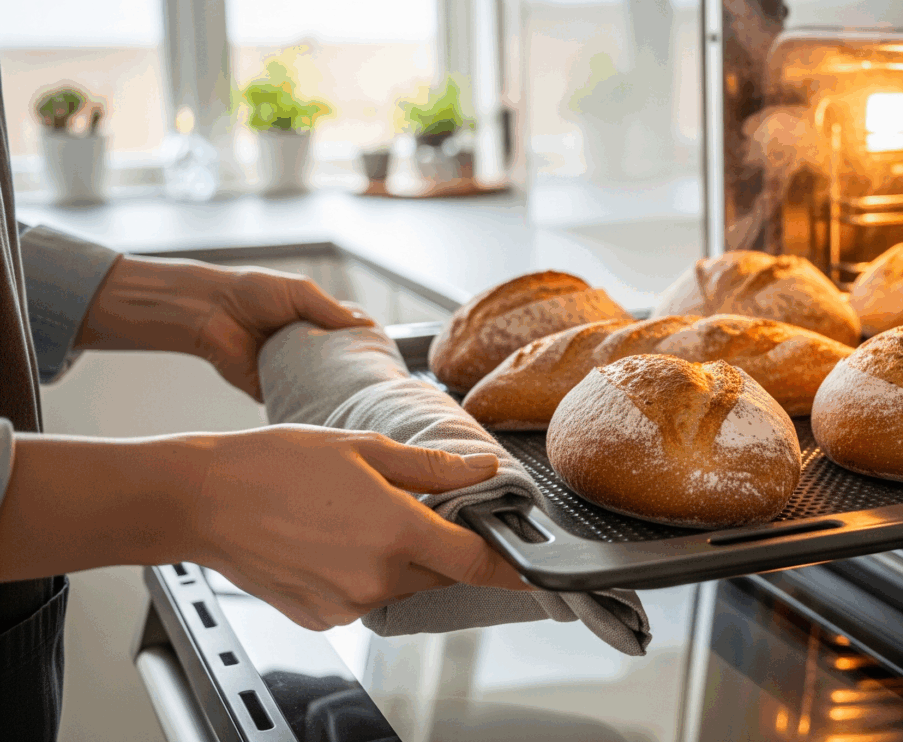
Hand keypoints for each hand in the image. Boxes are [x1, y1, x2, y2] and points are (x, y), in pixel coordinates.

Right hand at [1, 427, 528, 630]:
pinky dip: (360, 571)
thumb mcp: (364, 450)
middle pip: (438, 570)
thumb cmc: (273, 465)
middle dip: (438, 543)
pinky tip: (329, 538)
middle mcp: (376, 578)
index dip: (512, 569)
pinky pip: (363, 595)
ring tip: (352, 514)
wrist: (200, 499)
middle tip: (409, 506)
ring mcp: (346, 603)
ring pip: (400, 582)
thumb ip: (432, 469)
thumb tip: (483, 474)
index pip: (476, 562)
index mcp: (396, 534)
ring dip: (396, 555)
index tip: (536, 574)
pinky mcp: (320, 617)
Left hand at [78, 255, 373, 399]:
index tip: (385, 359)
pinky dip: (305, 407)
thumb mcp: (299, 292)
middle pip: (336, 367)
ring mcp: (287, 371)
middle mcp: (303, 349)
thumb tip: (367, 326)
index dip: (364, 348)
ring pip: (317, 387)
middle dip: (353, 375)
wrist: (208, 310)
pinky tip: (326, 412)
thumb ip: (330, 311)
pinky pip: (291, 402)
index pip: (347, 339)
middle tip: (376, 386)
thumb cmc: (251, 291)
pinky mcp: (268, 389)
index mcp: (313, 324)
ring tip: (358, 403)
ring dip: (332, 393)